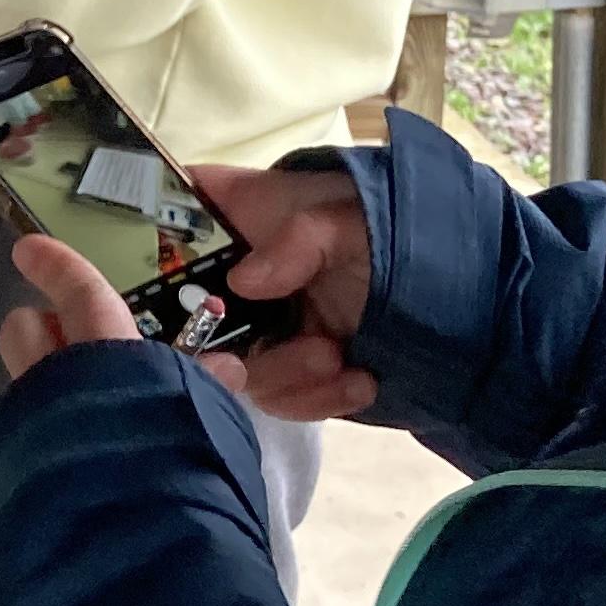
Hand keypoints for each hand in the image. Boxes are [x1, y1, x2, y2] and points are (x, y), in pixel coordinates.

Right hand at [0, 163, 373, 410]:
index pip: (163, 208)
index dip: (133, 234)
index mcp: (241, 212)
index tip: (135, 269)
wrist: (472, 307)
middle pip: (176, 308)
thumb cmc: (403, 232)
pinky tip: (358, 380)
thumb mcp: (354, 217)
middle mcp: (238, 272)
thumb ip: (301, 237)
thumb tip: (247, 281)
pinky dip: (315, 397)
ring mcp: (261, 323)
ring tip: (336, 357)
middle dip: (219, 340)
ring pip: (226, 363)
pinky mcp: (290, 369)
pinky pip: (275, 396)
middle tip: (285, 338)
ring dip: (285, 372)